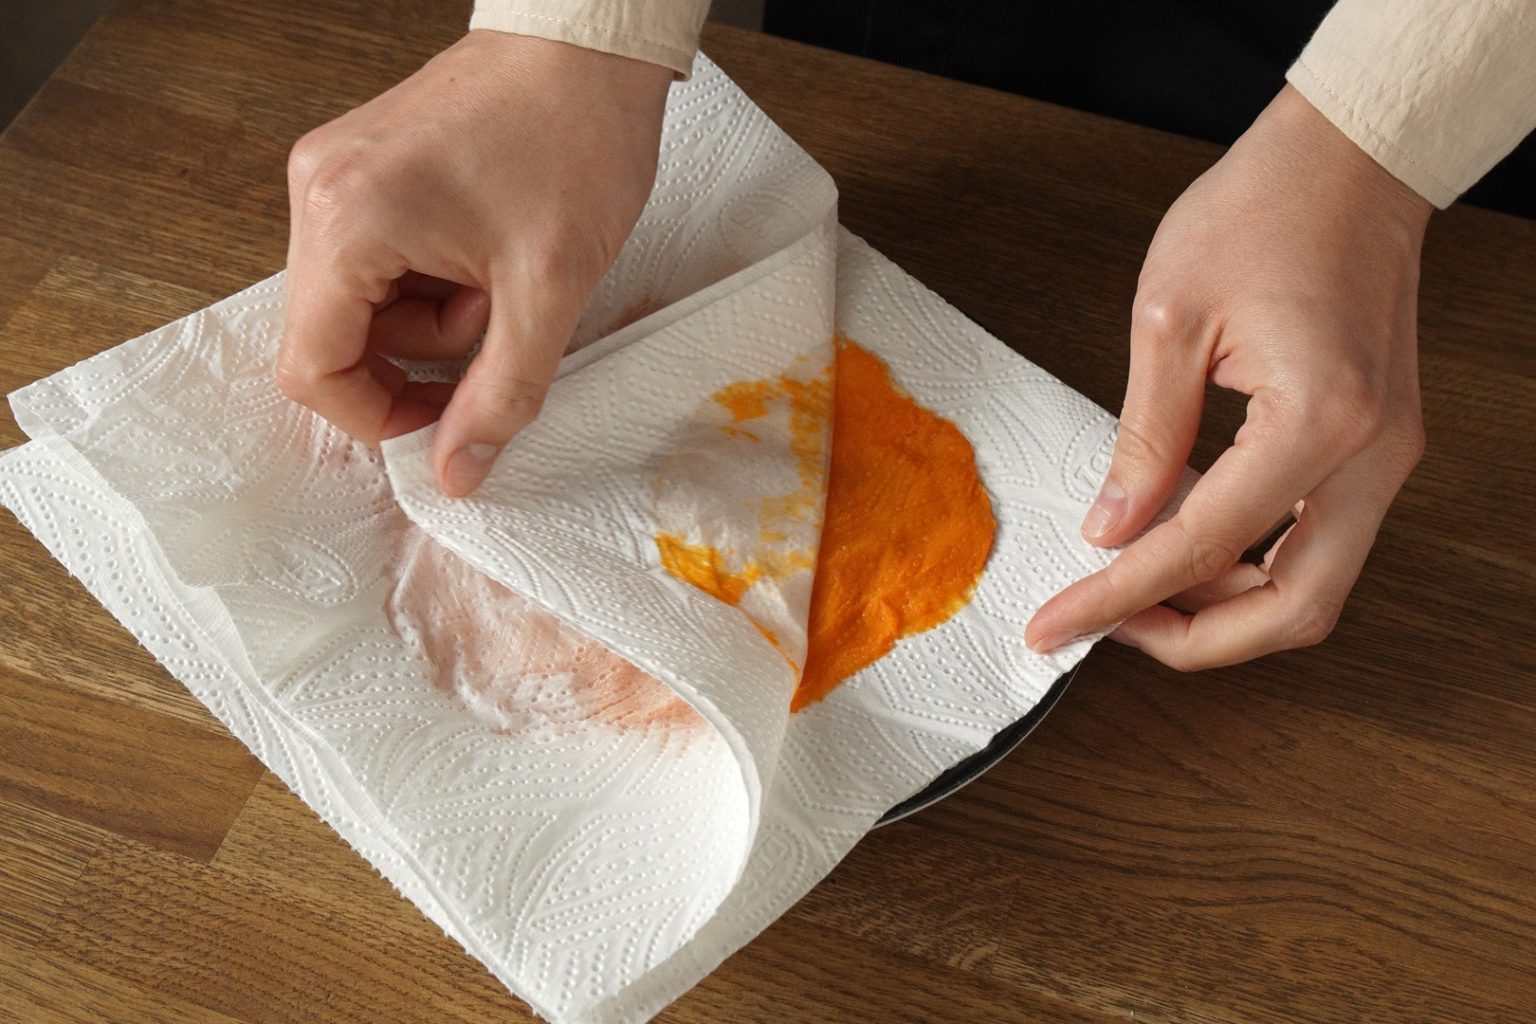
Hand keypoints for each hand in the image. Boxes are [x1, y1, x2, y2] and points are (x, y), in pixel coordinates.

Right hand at [277, 31, 671, 494]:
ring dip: (430, 318)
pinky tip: (481, 250)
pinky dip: (426, 280)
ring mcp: (333, 173)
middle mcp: (317, 192)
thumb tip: (457, 475)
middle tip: (494, 322)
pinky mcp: (360, 166)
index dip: (375, 418)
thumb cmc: (574, 144)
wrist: (587, 45)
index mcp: (347, 222)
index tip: (442, 422)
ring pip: (358, 302)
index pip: (312, 367)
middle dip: (418, 357)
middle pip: (331, 335)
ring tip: (499, 275)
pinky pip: (373, 260)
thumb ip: (501, 395)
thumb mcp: (548, 291)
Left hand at [1026, 85, 1430, 668]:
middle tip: (1106, 623)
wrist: (1348, 160)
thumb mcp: (1168, 319)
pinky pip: (1320, 543)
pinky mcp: (1377, 448)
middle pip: (1294, 610)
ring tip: (1134, 581)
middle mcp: (1372, 455)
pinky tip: (1183, 540)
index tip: (1055, 627)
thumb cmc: (1262, 209)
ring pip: (1315, 589)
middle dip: (1194, 638)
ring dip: (1224, 606)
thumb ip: (1143, 440)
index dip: (1116, 598)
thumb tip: (1109, 531)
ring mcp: (1386, 457)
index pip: (1200, 546)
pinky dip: (1252, 564)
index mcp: (1319, 419)